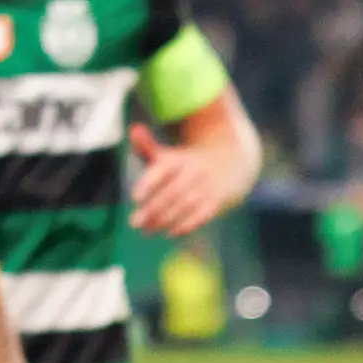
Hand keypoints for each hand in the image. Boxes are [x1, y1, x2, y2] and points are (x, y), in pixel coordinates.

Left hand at [128, 122, 233, 237]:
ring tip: (147, 231)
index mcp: (178, 158)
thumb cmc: (187, 162)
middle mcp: (193, 172)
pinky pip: (201, 215)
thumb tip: (133, 129)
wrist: (230, 162)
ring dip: (164, 221)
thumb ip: (147, 145)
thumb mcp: (168, 153)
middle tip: (134, 223)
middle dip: (152, 210)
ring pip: (184, 205)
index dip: (148, 183)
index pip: (162, 170)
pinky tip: (170, 233)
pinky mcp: (216, 201)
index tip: (135, 198)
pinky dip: (186, 225)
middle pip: (171, 192)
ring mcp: (206, 187)